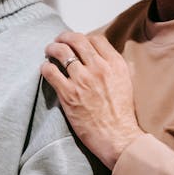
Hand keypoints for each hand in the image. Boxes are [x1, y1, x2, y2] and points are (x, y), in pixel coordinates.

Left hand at [42, 31, 141, 168]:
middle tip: (59, 41)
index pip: (96, 39)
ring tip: (49, 51)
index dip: (84, 38)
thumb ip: (117, 67)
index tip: (78, 43)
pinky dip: (46, 67)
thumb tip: (107, 56)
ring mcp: (82, 80)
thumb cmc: (122, 115)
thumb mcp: (127, 83)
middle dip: (64, 37)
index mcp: (115, 64)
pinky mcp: (68, 94)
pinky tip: (46, 69)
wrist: (118, 137)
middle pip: (77, 40)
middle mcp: (99, 68)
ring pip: (61, 51)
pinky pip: (50, 71)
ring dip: (52, 48)